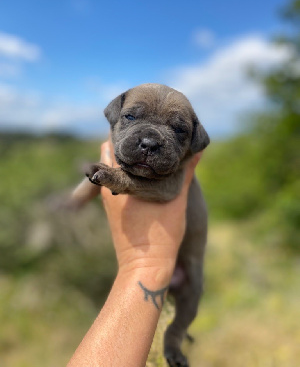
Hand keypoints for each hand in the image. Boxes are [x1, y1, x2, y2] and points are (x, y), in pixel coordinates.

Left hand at [100, 140, 201, 284]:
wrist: (145, 267)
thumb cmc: (160, 233)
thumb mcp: (177, 198)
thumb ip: (184, 172)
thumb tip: (197, 149)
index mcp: (120, 177)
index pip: (114, 142)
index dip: (126, 130)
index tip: (140, 122)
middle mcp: (110, 185)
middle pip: (110, 152)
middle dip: (125, 143)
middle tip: (144, 136)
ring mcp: (109, 197)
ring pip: (112, 167)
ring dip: (125, 158)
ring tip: (144, 151)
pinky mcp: (112, 208)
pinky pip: (115, 181)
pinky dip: (125, 172)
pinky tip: (142, 173)